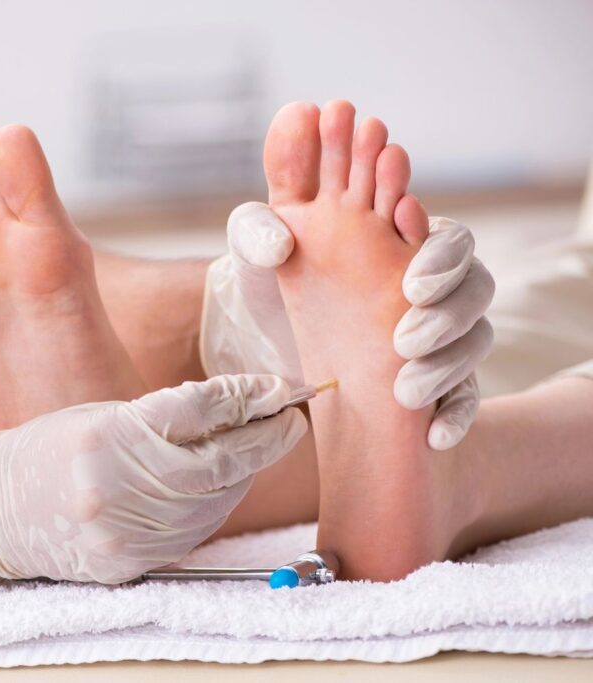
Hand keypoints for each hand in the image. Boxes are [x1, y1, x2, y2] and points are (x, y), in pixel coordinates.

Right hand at [0, 374, 306, 590]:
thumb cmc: (48, 451)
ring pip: (215, 502)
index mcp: (107, 433)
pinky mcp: (127, 562)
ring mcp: (122, 531)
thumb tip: (239, 410)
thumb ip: (167, 416)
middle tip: (291, 417)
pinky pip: (192, 533)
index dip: (247, 398)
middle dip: (264, 438)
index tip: (279, 388)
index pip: (198, 411)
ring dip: (245, 473)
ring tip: (258, 448)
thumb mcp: (103, 414)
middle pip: (218, 462)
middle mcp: (116, 485)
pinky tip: (222, 485)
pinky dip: (216, 506)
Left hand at [201, 202, 494, 449]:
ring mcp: (438, 332)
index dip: (442, 259)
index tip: (411, 287)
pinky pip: (465, 395)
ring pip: (473, 342)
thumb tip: (279, 245)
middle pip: (475, 290)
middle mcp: (432, 284)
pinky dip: (456, 413)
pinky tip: (435, 435)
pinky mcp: (433, 377)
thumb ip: (258, 234)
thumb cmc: (266, 277)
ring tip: (406, 394)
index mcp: (402, 238)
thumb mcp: (252, 251)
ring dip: (447, 368)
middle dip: (447, 318)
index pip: (451, 240)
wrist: (258, 332)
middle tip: (404, 344)